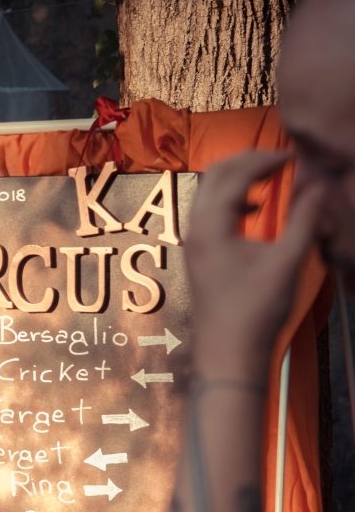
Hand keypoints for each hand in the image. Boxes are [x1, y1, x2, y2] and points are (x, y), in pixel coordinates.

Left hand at [185, 150, 324, 378]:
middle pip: (214, 176)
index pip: (234, 174)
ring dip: (237, 180)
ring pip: (209, 194)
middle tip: (278, 158)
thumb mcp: (287, 262)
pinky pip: (209, 215)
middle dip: (246, 161)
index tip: (292, 155)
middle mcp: (195, 231)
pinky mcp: (199, 258)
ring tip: (269, 176)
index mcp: (210, 227)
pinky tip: (253, 211)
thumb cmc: (256, 313)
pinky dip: (231, 202)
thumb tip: (318, 185)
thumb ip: (305, 220)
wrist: (229, 356)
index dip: (264, 159)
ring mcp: (193, 245)